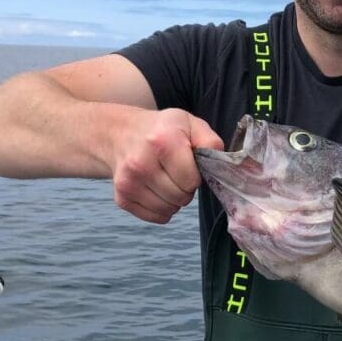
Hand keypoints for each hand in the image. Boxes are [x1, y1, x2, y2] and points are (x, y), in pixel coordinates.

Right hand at [111, 109, 222, 223]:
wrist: (122, 134)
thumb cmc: (162, 130)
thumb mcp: (189, 123)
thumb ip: (209, 141)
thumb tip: (219, 163)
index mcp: (161, 141)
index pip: (191, 180)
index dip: (196, 175)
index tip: (189, 164)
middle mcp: (140, 163)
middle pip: (180, 197)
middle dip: (186, 188)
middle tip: (178, 173)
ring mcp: (128, 182)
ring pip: (169, 210)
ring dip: (175, 200)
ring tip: (168, 180)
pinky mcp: (122, 198)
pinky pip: (156, 217)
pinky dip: (162, 208)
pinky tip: (157, 189)